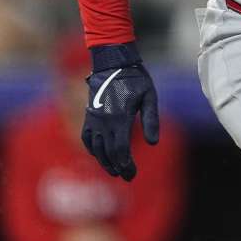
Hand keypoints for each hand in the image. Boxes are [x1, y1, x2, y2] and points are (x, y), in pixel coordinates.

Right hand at [81, 43, 158, 180]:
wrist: (112, 63)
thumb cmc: (135, 79)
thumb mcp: (149, 96)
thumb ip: (151, 120)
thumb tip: (153, 143)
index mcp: (119, 117)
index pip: (120, 149)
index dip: (125, 165)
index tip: (132, 174)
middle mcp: (104, 121)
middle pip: (108, 153)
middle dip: (117, 167)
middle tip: (127, 177)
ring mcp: (93, 119)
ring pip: (95, 148)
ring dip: (105, 162)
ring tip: (115, 170)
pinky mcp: (88, 115)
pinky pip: (87, 138)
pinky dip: (93, 150)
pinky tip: (100, 155)